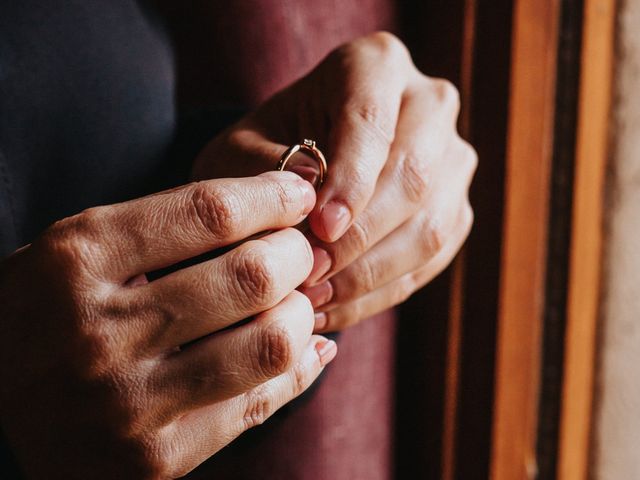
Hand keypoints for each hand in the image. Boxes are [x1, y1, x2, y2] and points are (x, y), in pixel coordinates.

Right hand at [0, 172, 335, 478]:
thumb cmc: (49, 309)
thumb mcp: (83, 249)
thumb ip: (169, 225)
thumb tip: (287, 201)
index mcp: (76, 260)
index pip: (210, 212)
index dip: (273, 197)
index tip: (297, 195)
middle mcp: (98, 332)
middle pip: (252, 276)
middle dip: (297, 254)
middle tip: (298, 252)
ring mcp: (126, 403)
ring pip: (270, 343)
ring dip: (302, 312)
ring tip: (293, 301)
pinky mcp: (153, 460)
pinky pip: (260, 404)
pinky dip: (298, 367)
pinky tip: (301, 346)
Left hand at [193, 32, 476, 331]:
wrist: (296, 163)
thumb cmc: (263, 152)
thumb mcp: (242, 151)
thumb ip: (267, 171)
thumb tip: (311, 203)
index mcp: (375, 66)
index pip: (372, 121)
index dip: (350, 180)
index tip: (320, 229)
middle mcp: (428, 105)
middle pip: (416, 175)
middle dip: (362, 236)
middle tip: (311, 275)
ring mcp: (452, 160)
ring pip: (432, 226)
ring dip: (370, 273)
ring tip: (315, 297)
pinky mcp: (456, 208)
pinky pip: (431, 260)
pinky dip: (380, 292)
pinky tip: (334, 307)